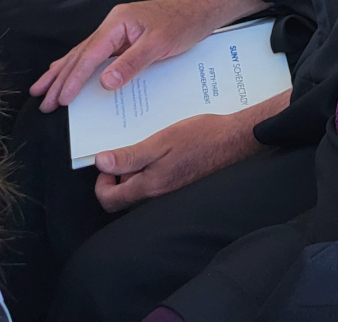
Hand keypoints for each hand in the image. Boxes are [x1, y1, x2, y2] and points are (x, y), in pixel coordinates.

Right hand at [33, 0, 266, 109]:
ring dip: (63, 73)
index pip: (89, 55)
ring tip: (41, 90)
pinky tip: (69, 72)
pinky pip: (96, 54)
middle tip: (41, 101)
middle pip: (79, 54)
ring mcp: (118, 29)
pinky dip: (80, 65)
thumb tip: (103, 82)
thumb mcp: (160, 45)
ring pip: (83, 54)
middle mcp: (113, 24)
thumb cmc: (184, 24)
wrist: (203, 10)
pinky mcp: (125, 36)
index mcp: (117, 23)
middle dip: (58, 79)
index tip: (60, 100)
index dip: (72, 79)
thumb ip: (131, 63)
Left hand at [91, 97, 285, 211]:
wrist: (236, 140)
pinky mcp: (183, 187)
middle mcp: (158, 197)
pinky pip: (159, 186)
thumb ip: (129, 156)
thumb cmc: (201, 137)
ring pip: (142, 192)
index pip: (110, 200)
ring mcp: (172, 194)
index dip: (102, 184)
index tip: (109, 165)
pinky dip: (154, 173)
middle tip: (127, 155)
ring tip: (147, 149)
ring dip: (137, 175)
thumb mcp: (161, 140)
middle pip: (124, 199)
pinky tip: (165, 153)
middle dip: (119, 179)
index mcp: (149, 186)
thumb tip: (101, 162)